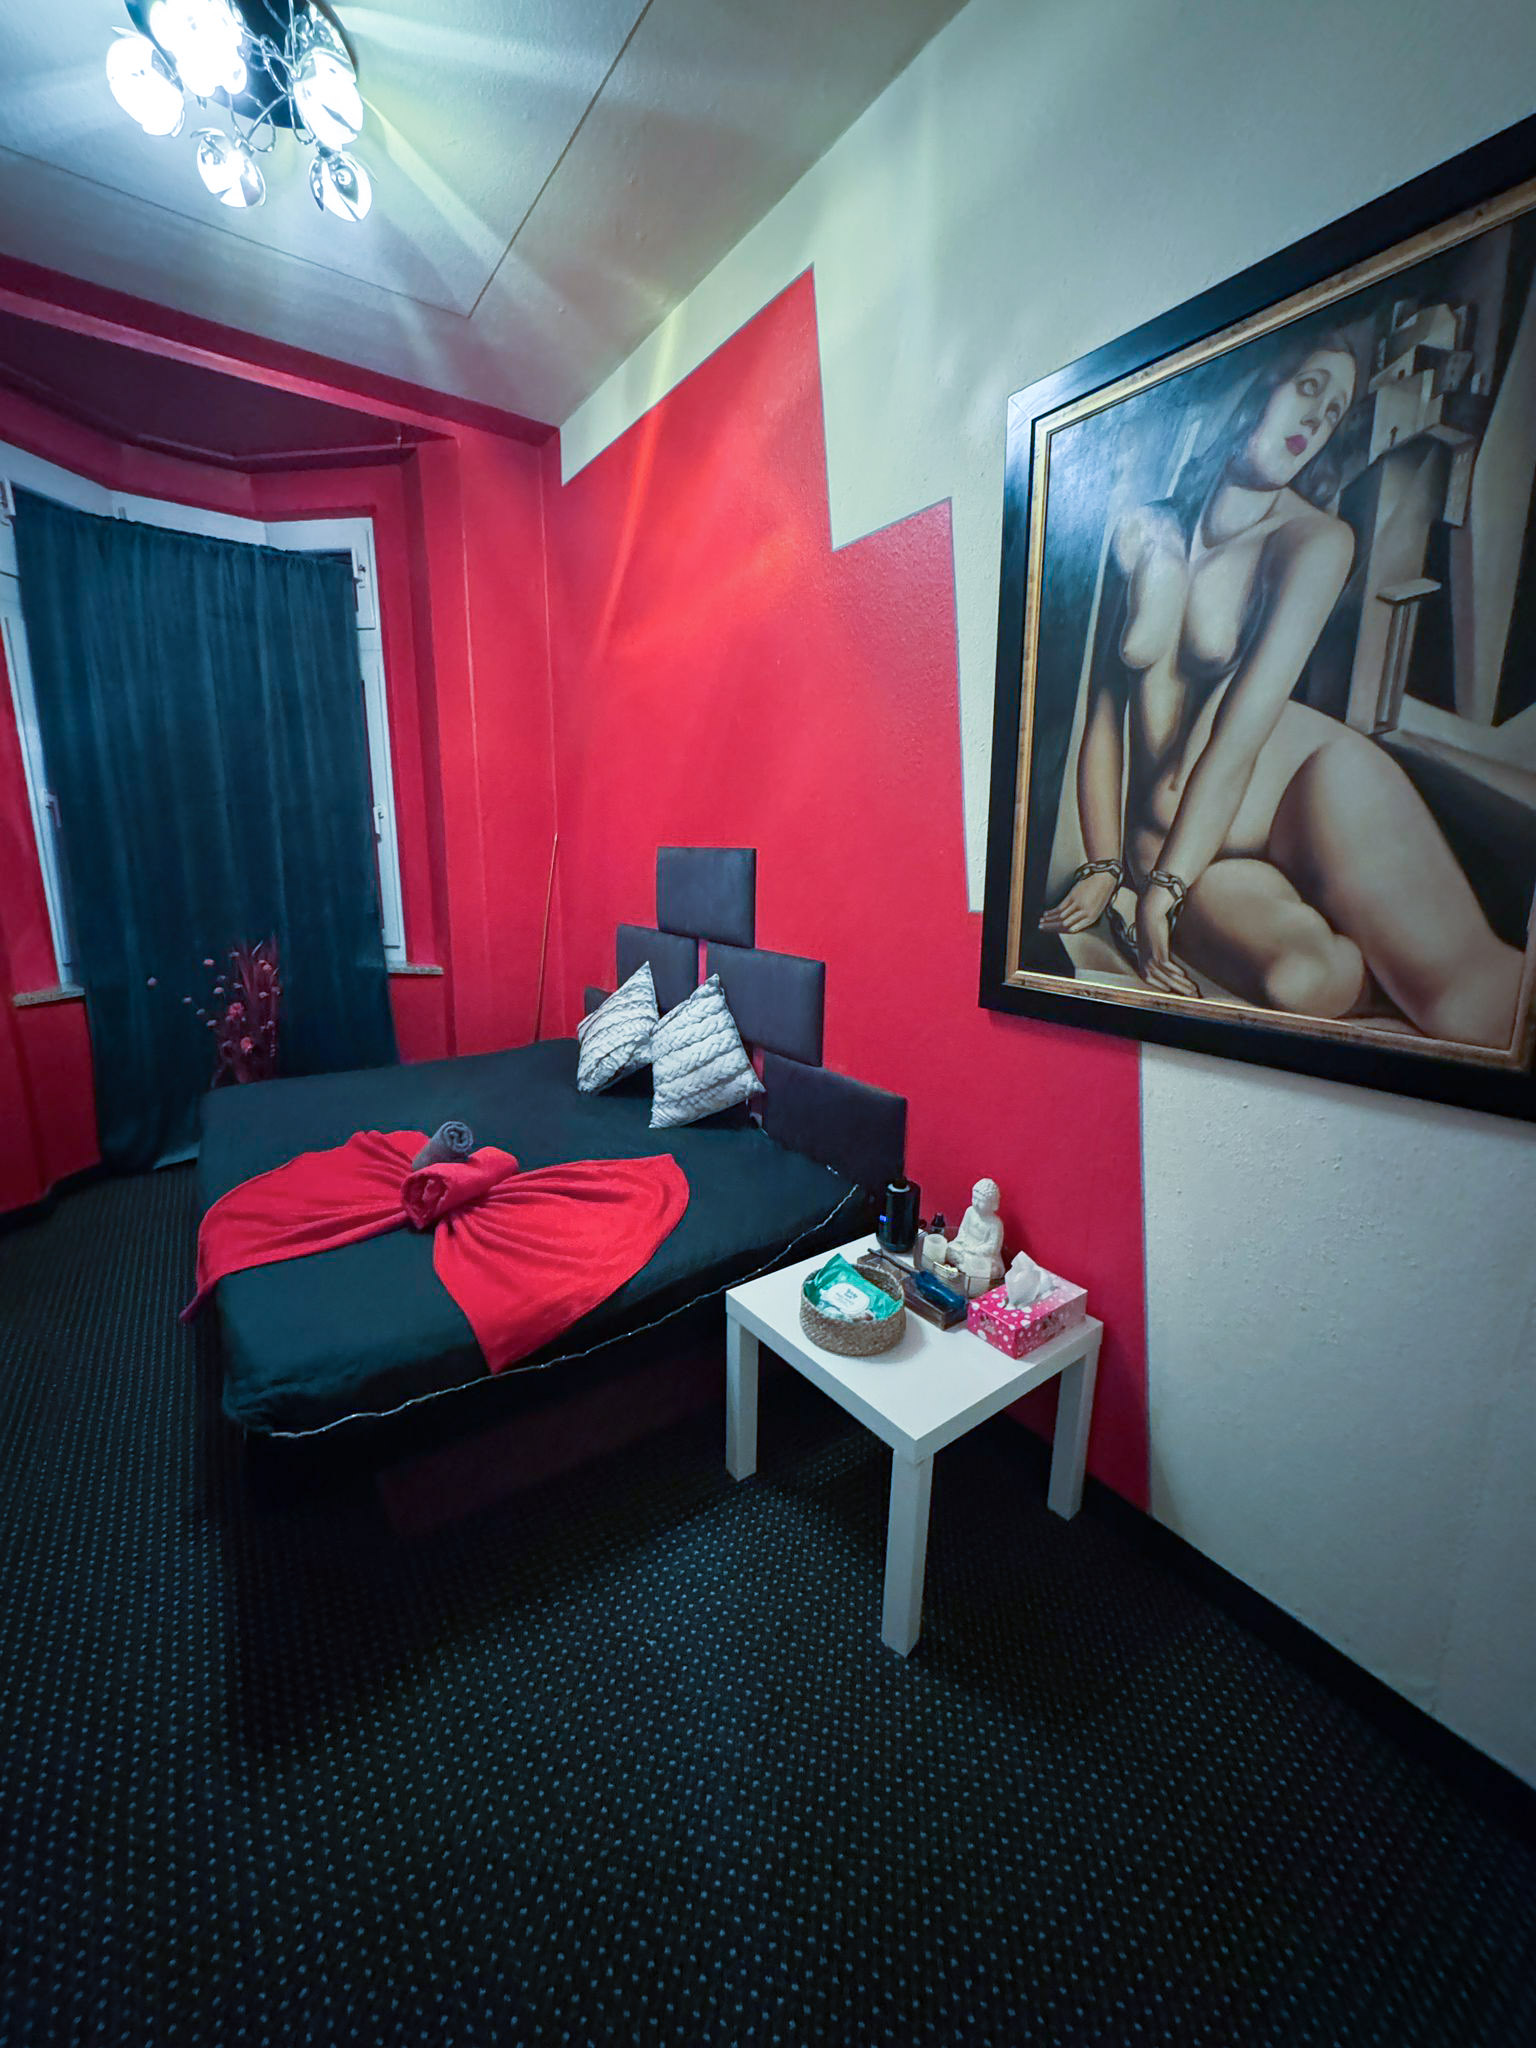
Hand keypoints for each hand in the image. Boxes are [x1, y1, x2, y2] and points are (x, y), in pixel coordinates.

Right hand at [1040, 869, 1118, 933]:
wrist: (1104, 877)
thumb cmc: (1102, 893)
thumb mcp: (1097, 909)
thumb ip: (1085, 917)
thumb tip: (1072, 924)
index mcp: (1092, 918)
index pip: (1073, 929)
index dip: (1060, 931)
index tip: (1053, 931)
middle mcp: (1084, 913)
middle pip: (1064, 924)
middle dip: (1051, 927)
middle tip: (1042, 928)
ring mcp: (1078, 904)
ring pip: (1061, 916)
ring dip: (1049, 920)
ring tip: (1041, 922)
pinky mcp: (1073, 896)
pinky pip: (1061, 906)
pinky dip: (1052, 911)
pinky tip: (1046, 914)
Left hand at [1134, 883, 1199, 997]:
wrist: (1147, 916)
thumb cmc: (1151, 932)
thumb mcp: (1153, 949)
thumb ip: (1159, 959)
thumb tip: (1170, 968)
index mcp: (1142, 968)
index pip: (1158, 986)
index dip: (1172, 991)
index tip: (1183, 995)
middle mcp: (1145, 967)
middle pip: (1165, 984)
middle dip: (1180, 990)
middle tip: (1193, 996)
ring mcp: (1150, 961)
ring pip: (1168, 978)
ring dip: (1182, 984)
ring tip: (1193, 989)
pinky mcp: (1156, 954)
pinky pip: (1168, 967)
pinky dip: (1176, 971)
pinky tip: (1184, 975)